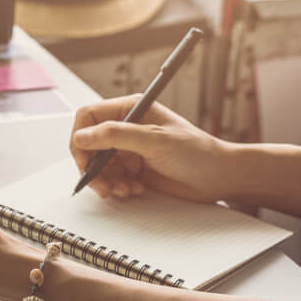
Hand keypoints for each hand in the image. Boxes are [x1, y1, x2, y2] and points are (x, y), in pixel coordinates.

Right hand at [70, 95, 235, 202]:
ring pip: (97, 165)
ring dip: (106, 180)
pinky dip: (117, 187)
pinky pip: (110, 178)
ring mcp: (128, 149)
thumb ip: (116, 136)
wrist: (219, 178)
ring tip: (123, 189)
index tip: (84, 158)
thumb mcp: (155, 140)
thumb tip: (82, 136)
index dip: (81, 137)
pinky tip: (134, 190)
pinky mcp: (132, 169)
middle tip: (100, 183)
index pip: (89, 117)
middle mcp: (126, 128)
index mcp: (130, 110)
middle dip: (92, 166)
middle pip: (89, 144)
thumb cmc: (197, 152)